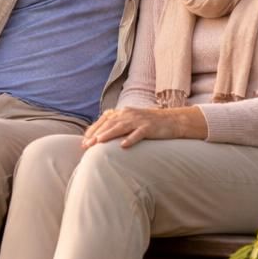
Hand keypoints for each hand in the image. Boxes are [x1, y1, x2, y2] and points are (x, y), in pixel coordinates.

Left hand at [81, 106, 204, 147]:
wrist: (173, 121)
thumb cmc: (149, 123)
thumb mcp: (132, 121)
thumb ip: (117, 125)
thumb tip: (99, 136)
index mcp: (123, 112)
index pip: (104, 120)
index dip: (93, 130)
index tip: (84, 141)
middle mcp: (129, 114)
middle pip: (110, 124)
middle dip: (96, 134)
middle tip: (86, 145)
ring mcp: (139, 120)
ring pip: (121, 127)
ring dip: (109, 135)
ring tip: (99, 142)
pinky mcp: (149, 127)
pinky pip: (138, 133)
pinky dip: (131, 139)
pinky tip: (123, 146)